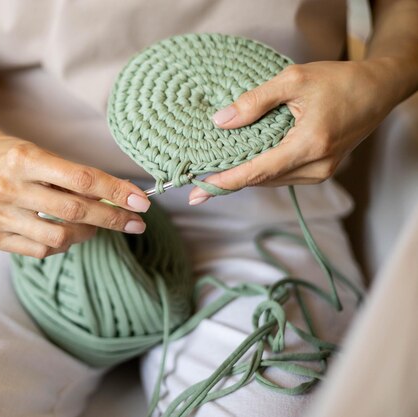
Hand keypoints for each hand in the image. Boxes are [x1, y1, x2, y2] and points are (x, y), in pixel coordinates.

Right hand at [0, 135, 150, 257]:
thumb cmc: (13, 156)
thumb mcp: (43, 154)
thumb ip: (77, 177)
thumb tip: (123, 196)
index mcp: (24, 159)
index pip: (81, 179)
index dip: (116, 191)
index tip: (142, 201)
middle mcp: (7, 188)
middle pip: (74, 211)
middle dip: (112, 218)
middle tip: (135, 222)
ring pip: (60, 237)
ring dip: (87, 233)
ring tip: (94, 224)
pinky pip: (40, 251)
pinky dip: (61, 244)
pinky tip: (65, 231)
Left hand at [188, 60, 399, 204]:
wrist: (378, 89)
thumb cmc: (339, 80)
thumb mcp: (294, 80)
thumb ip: (256, 101)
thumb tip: (221, 121)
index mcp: (310, 145)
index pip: (259, 171)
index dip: (226, 182)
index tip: (199, 191)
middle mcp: (317, 166)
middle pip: (262, 180)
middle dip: (229, 184)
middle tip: (196, 189)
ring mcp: (321, 172)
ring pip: (272, 180)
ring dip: (245, 178)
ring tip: (213, 179)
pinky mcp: (321, 170)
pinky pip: (283, 176)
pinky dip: (262, 172)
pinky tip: (243, 166)